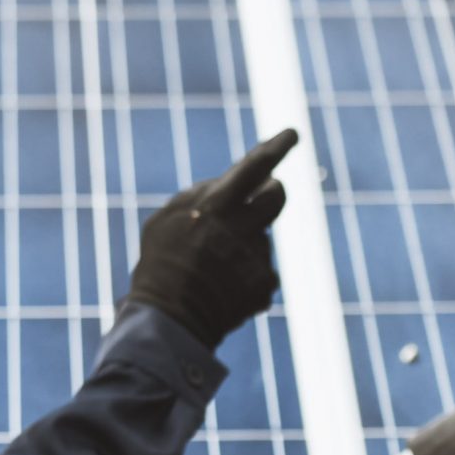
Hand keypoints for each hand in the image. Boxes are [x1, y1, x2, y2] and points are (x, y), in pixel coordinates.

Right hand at [122, 129, 296, 347]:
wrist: (168, 320)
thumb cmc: (161, 266)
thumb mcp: (166, 222)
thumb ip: (197, 198)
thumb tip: (223, 185)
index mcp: (215, 204)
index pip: (256, 166)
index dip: (276, 147)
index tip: (293, 133)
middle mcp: (242, 226)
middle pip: (276, 195)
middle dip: (272, 191)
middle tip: (262, 195)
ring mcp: (256, 255)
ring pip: (263, 237)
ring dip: (246, 243)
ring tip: (216, 265)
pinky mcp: (264, 283)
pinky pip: (261, 272)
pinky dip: (246, 280)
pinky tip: (223, 291)